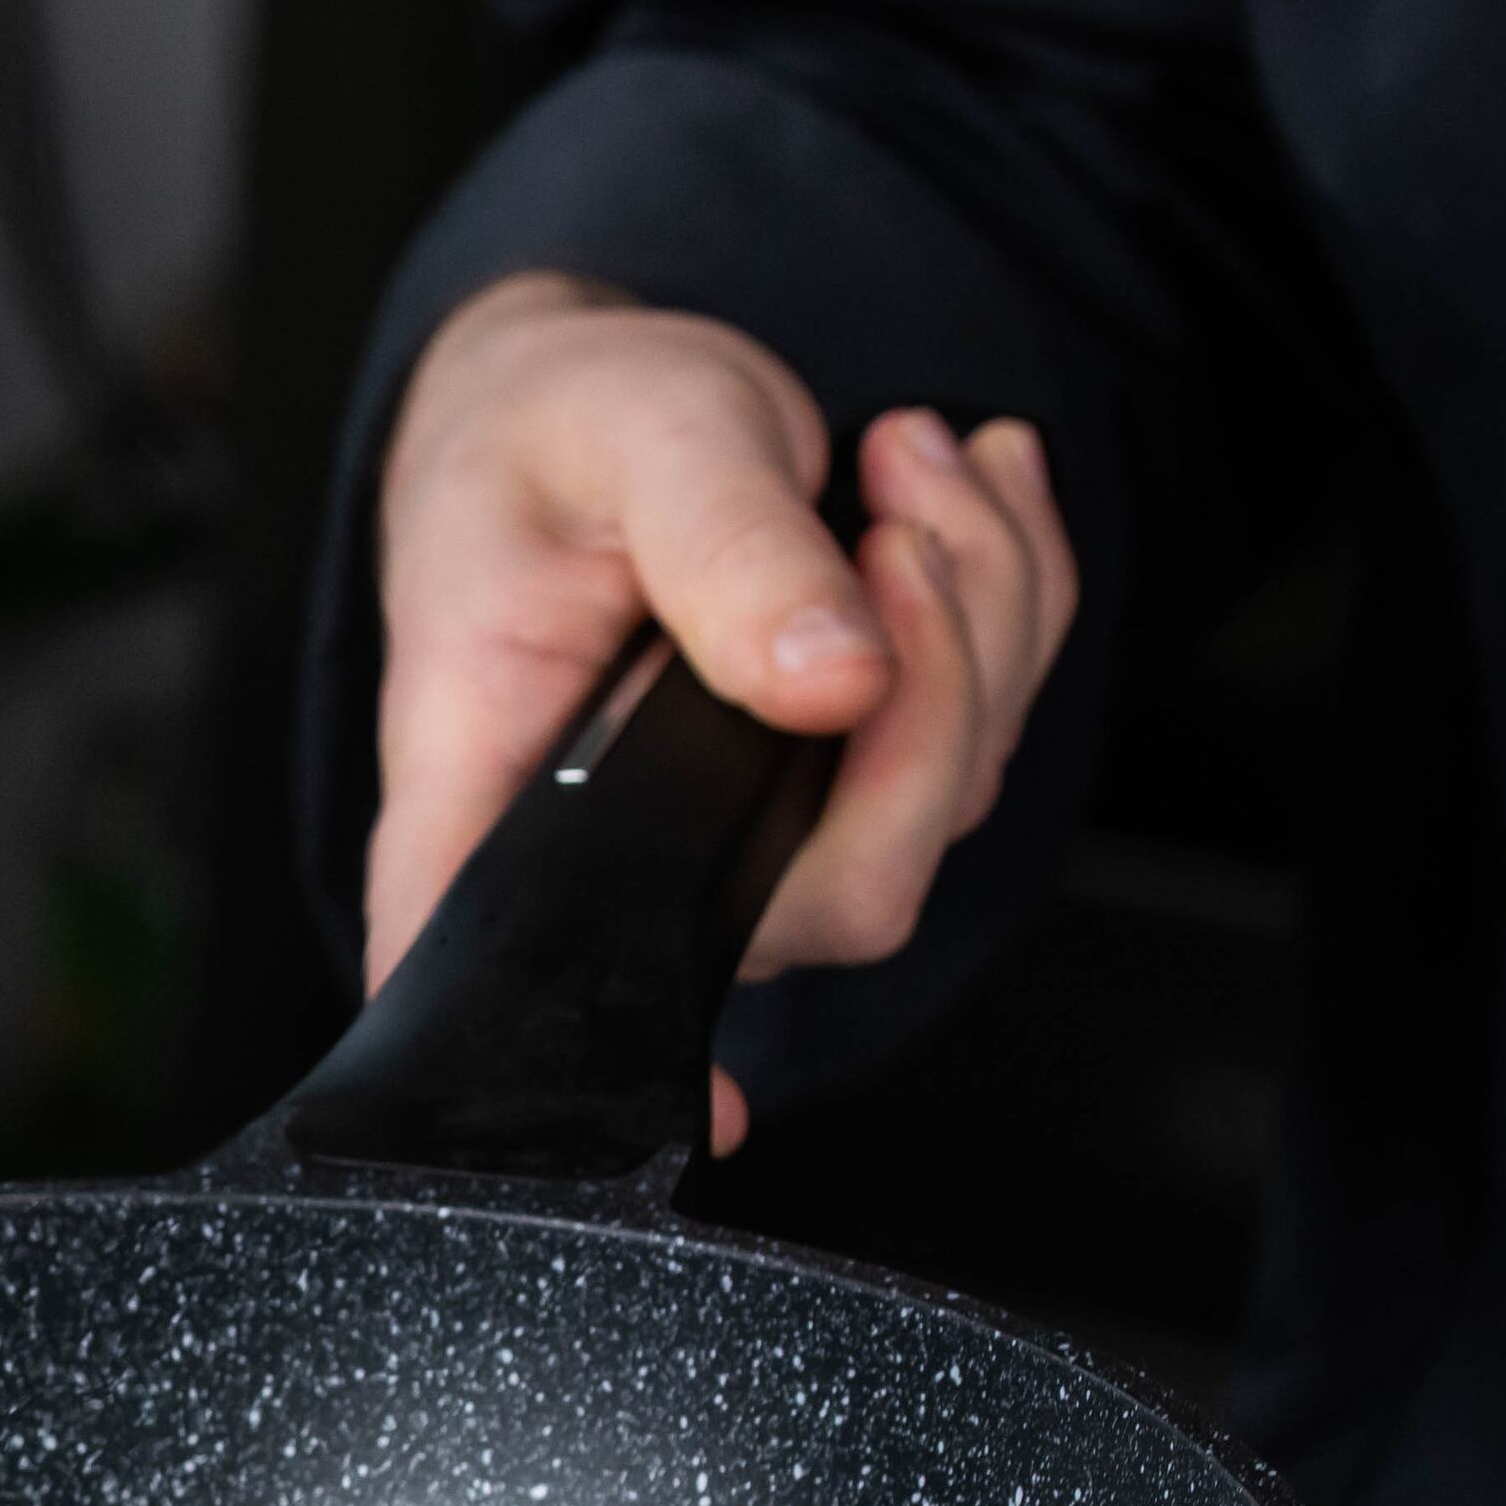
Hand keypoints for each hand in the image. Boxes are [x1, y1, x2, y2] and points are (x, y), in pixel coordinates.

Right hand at [362, 276, 1076, 1151]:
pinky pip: (991, 724)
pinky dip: (1010, 587)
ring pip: (940, 804)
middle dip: (934, 693)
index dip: (600, 1068)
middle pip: (833, 895)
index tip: (714, 1109)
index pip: (498, 969)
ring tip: (900, 453)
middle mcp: (629, 852)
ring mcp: (754, 831)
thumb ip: (723, 548)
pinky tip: (944, 487)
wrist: (602, 396)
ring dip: (981, 601)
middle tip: (894, 511)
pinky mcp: (848, 783)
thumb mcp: (629, 432)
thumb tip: (837, 680)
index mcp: (495, 784)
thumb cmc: (562, 432)